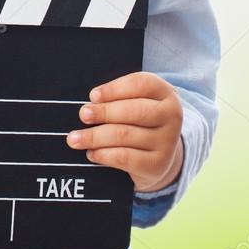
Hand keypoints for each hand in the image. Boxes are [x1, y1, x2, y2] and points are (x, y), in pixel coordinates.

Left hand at [67, 71, 183, 192]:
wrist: (159, 157)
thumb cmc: (139, 122)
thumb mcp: (137, 103)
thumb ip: (118, 99)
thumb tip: (90, 104)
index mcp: (166, 93)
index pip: (141, 84)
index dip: (115, 88)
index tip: (93, 95)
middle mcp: (172, 116)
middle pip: (134, 111)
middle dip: (104, 112)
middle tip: (83, 114)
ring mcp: (167, 141)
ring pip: (125, 135)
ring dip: (95, 136)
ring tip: (75, 138)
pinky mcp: (157, 164)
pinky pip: (125, 157)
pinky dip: (104, 154)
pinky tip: (91, 153)